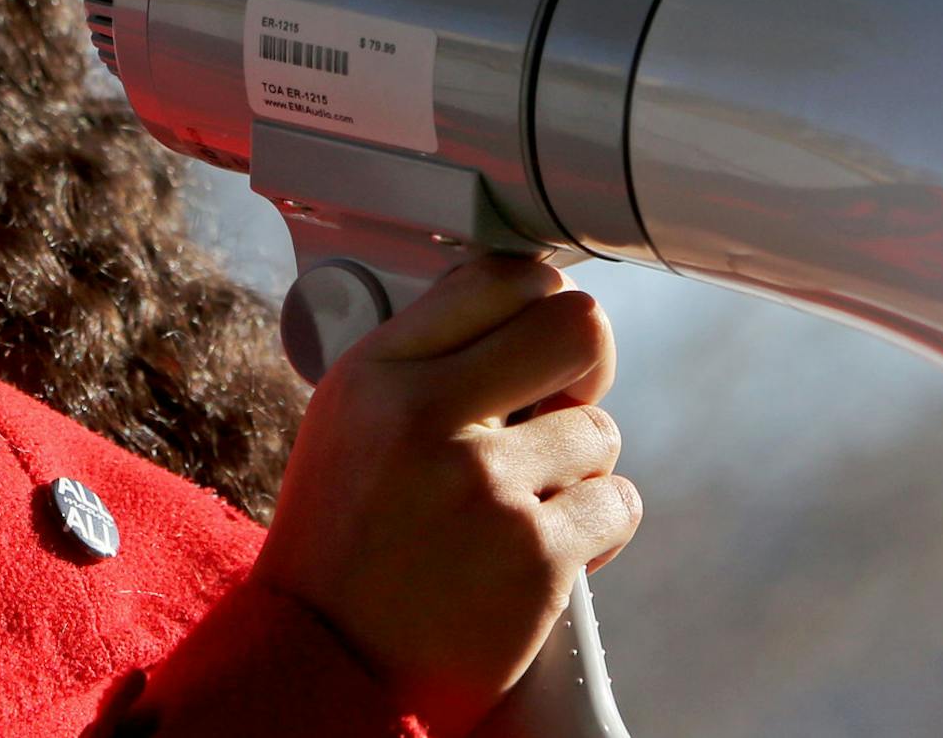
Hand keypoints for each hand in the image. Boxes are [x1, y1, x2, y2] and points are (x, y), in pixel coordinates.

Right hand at [250, 256, 639, 737]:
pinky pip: (618, 503)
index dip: (540, 303)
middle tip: (560, 404)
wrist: (324, 665)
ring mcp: (487, 485)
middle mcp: (429, 414)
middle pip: (578, 328)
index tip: (541, 337)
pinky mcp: (536, 557)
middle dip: (582, 367)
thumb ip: (421, 359)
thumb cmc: (342, 540)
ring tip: (521, 505)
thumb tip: (521, 308)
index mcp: (378, 371)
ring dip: (577, 468)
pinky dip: (596, 530)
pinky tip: (546, 551)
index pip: (500, 277)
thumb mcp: (347, 419)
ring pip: (600, 429)